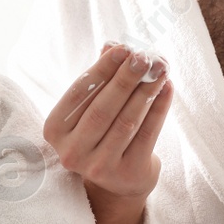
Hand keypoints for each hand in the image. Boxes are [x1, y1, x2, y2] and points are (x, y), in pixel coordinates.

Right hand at [43, 43, 171, 205]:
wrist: (117, 179)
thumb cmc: (102, 131)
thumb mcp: (94, 105)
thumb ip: (101, 76)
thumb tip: (113, 45)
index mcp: (56, 129)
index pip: (79, 93)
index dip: (102, 68)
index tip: (124, 48)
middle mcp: (72, 151)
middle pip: (103, 109)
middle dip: (126, 79)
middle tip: (146, 56)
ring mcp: (98, 166)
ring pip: (126, 122)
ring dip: (146, 91)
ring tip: (161, 68)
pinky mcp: (126, 174)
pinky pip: (146, 135)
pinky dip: (158, 109)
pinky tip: (167, 89)